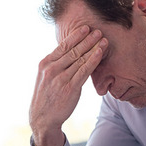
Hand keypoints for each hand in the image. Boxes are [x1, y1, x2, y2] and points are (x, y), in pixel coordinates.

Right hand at [29, 25, 107, 145]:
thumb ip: (56, 65)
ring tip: (103, 40)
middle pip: (73, 50)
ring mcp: (61, 78)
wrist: (42, 118)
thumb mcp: (46, 77)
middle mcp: (52, 69)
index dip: (76, 36)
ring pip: (80, 59)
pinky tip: (100, 53)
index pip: (63, 46)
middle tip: (98, 30)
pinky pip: (84, 71)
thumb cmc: (47, 96)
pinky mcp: (70, 88)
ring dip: (93, 47)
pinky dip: (93, 60)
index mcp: (45, 63)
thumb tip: (69, 54)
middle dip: (87, 39)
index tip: (85, 28)